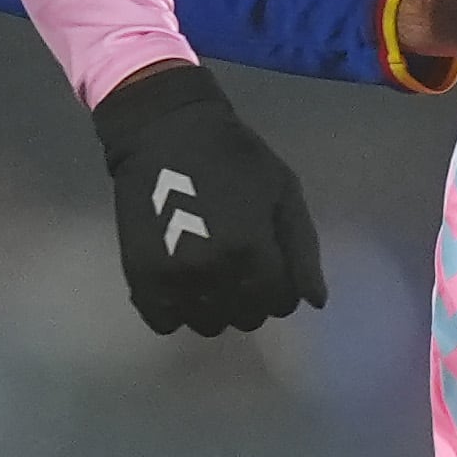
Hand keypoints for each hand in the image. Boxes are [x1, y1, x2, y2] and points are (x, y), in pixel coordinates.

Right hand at [90, 61, 324, 336]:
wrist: (165, 132)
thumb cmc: (234, 157)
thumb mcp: (284, 191)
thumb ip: (303, 249)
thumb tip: (315, 303)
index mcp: (254, 250)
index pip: (281, 303)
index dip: (280, 286)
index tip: (267, 263)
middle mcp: (215, 272)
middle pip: (247, 318)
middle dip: (250, 298)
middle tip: (238, 266)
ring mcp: (175, 279)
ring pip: (207, 325)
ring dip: (214, 307)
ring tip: (209, 274)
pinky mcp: (140, 279)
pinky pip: (165, 323)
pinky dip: (176, 310)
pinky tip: (181, 283)